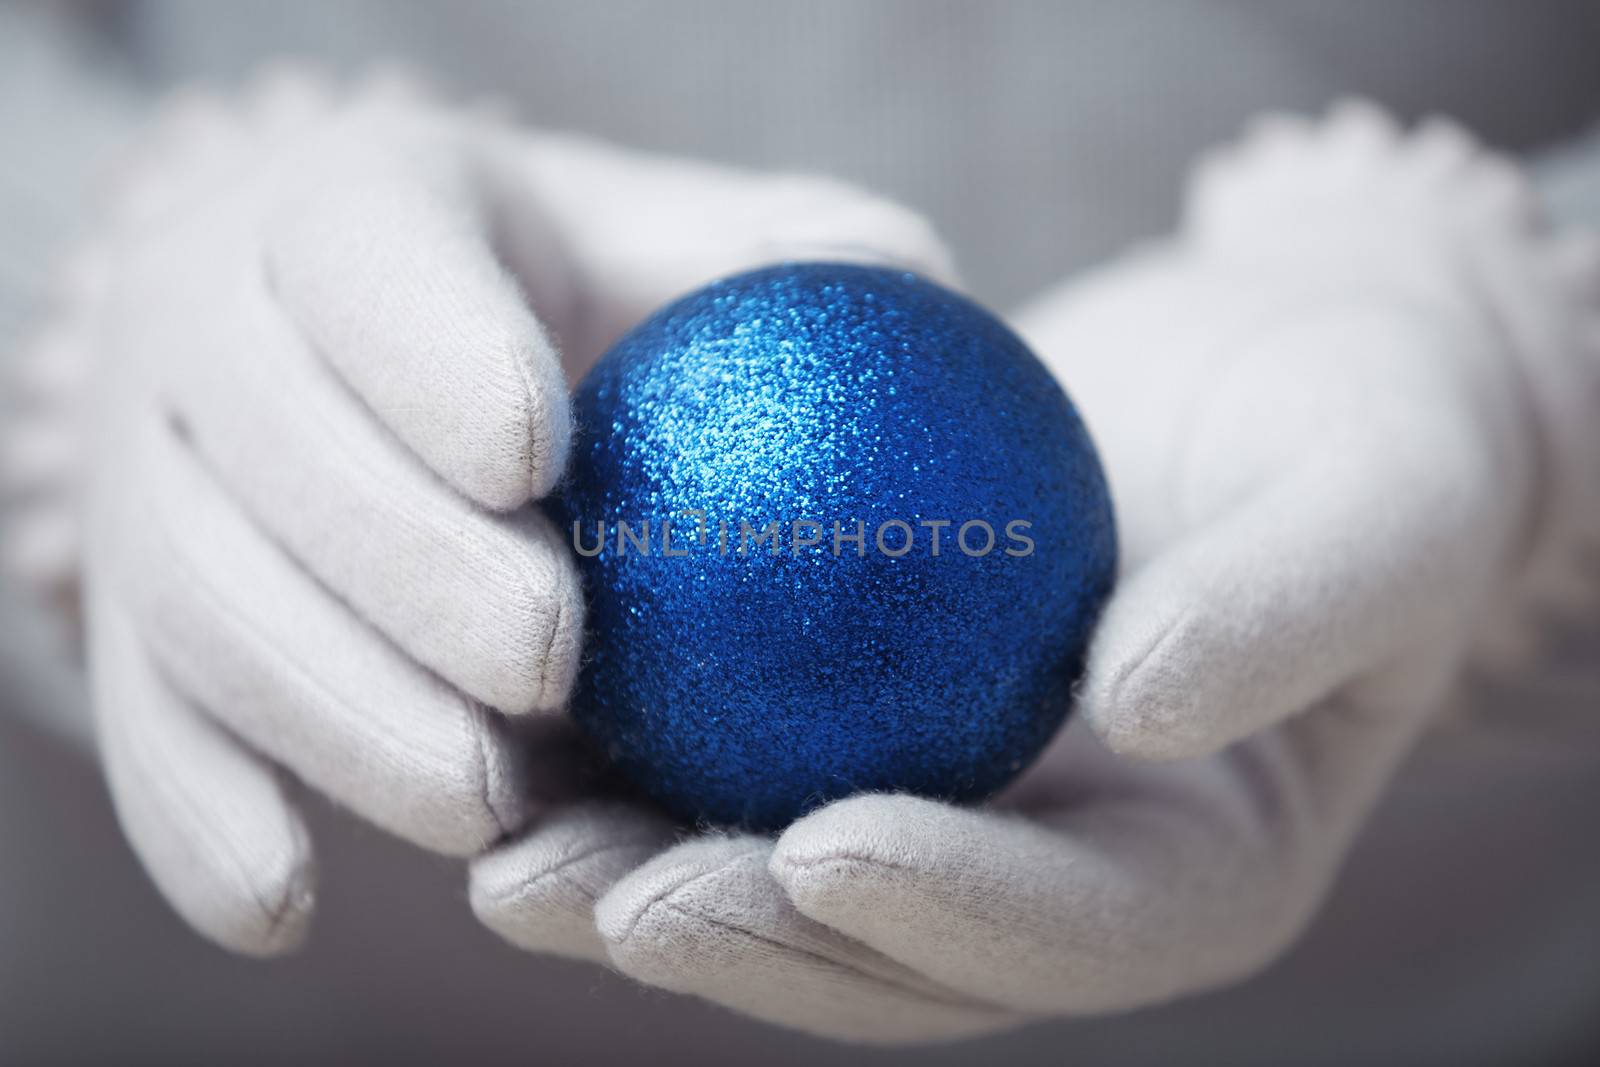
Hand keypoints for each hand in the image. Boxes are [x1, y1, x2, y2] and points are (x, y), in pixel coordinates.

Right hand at [0, 68, 952, 955]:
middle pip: (273, 452)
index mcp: (339, 213)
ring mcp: (145, 489)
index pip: (368, 263)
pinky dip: (199, 822)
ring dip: (334, 715)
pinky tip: (284, 906)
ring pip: (204, 608)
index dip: (435, 355)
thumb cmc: (536, 290)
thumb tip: (936, 290)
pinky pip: (144, 726)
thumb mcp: (646, 233)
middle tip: (546, 665)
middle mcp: (201, 340)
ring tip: (483, 804)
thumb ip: (773, 252)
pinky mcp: (124, 619)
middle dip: (403, 564)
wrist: (322, 343)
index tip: (539, 456)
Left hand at [468, 103, 1599, 1040]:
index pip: (1068, 934)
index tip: (817, 843)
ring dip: (644, 883)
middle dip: (745, 943)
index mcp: (1194, 875)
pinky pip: (747, 756)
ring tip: (507, 855)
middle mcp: (1058, 871)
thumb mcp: (1383, 503)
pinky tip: (527, 715)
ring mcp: (960, 807)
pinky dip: (643, 753)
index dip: (943, 912)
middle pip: (893, 952)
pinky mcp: (876, 723)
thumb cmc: (1375, 441)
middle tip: (599, 895)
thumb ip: (1284, 610)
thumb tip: (1132, 702)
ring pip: (789, 884)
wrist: (1294, 382)